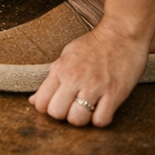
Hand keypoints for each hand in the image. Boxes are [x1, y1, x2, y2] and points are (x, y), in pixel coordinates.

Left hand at [28, 20, 149, 126]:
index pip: (42, 101)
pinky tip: (102, 109)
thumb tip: (34, 101)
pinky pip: (101, 120)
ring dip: (82, 119)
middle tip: (72, 109)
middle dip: (63, 116)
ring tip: (88, 110)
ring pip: (78, 119)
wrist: (120, 35)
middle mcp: (74, 78)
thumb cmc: (92, 46)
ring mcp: (94, 86)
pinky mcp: (114, 93)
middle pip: (57, 113)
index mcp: (60, 69)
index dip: (46, 109)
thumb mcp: (65, 57)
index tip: (56, 105)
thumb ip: (51, 79)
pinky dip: (101, 119)